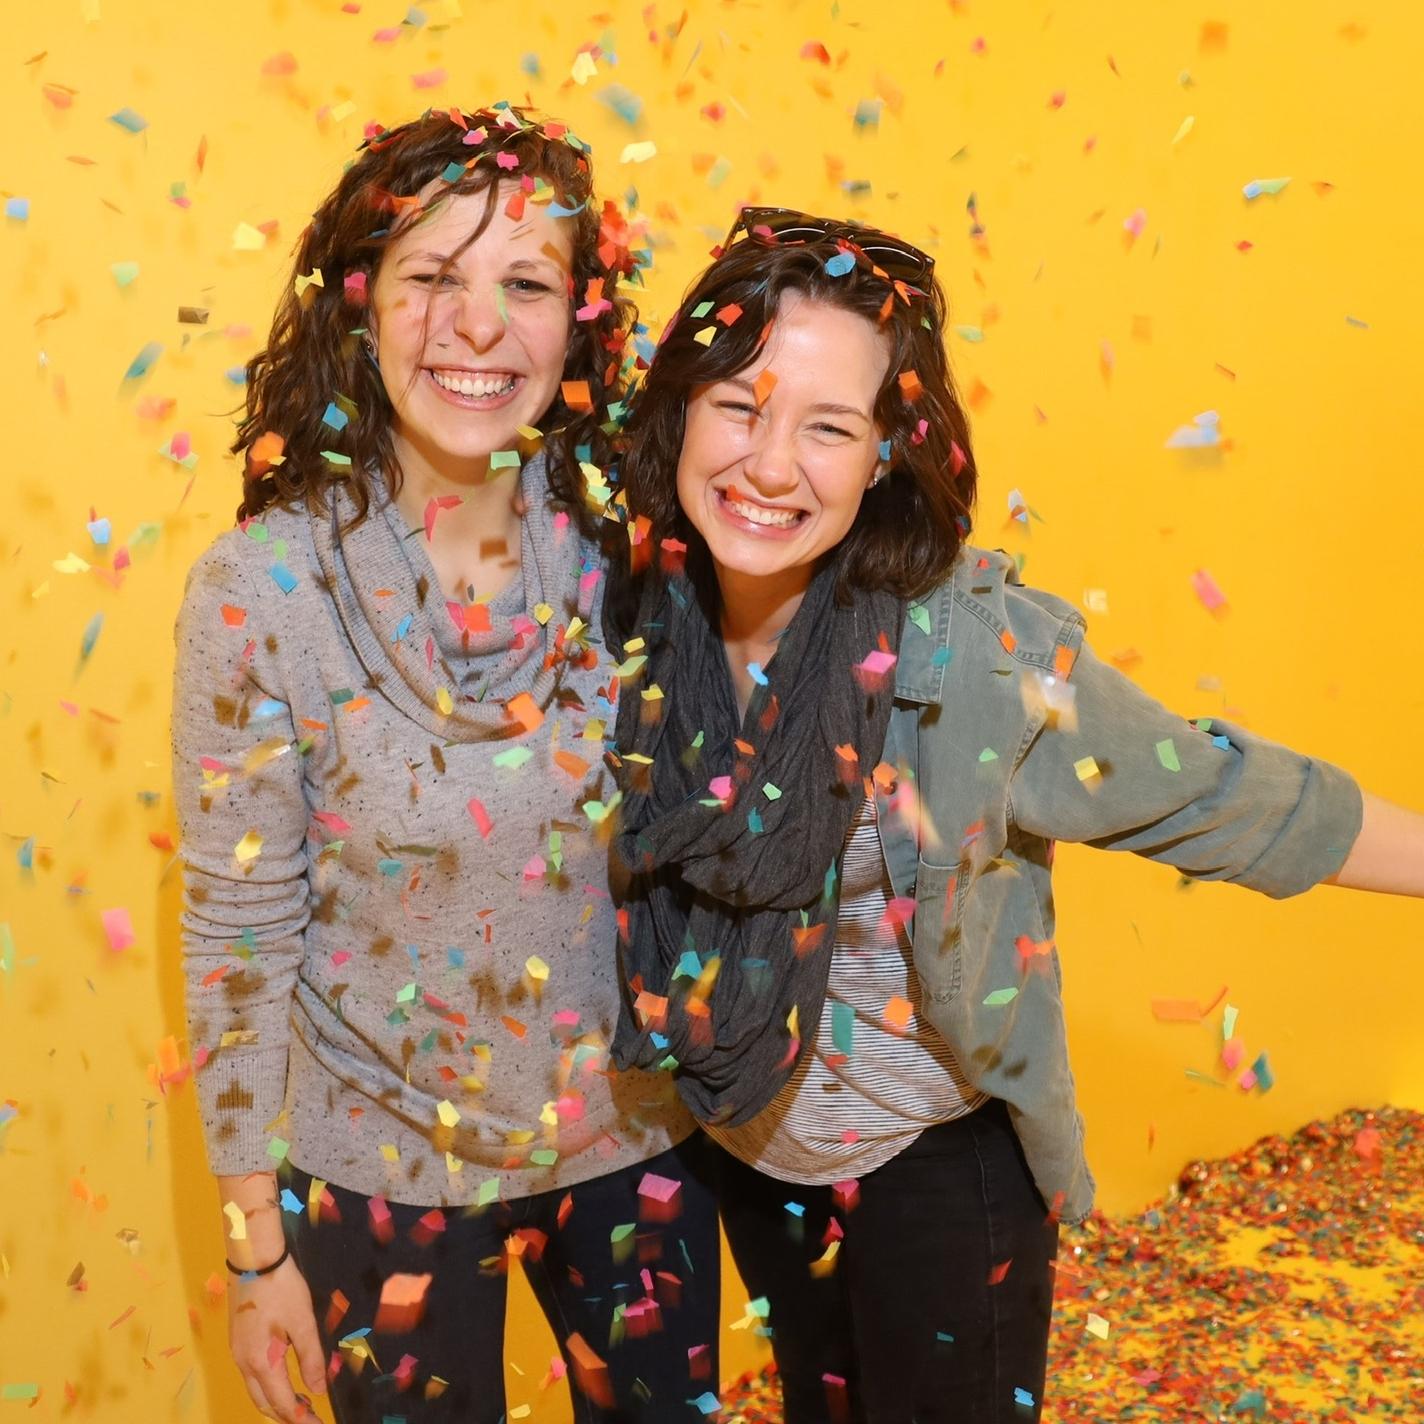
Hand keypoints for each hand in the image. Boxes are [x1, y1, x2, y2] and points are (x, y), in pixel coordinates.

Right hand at [227, 1253, 327, 1421]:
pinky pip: (251, 1376)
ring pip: (255, 1391)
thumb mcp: (303, 1323)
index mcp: (261, 1362)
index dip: (301, 1418)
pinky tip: (283, 1379)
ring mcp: (237, 1353)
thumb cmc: (282, 1290)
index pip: (282, 1403)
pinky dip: (267, 1386)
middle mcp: (244, 1364)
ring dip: (276, 1402)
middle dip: (286, 1416)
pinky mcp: (238, 1342)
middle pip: (263, 1403)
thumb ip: (311, 1359)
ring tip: (301, 1402)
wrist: (254, 1260)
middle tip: (310, 1418)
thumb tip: (319, 1390)